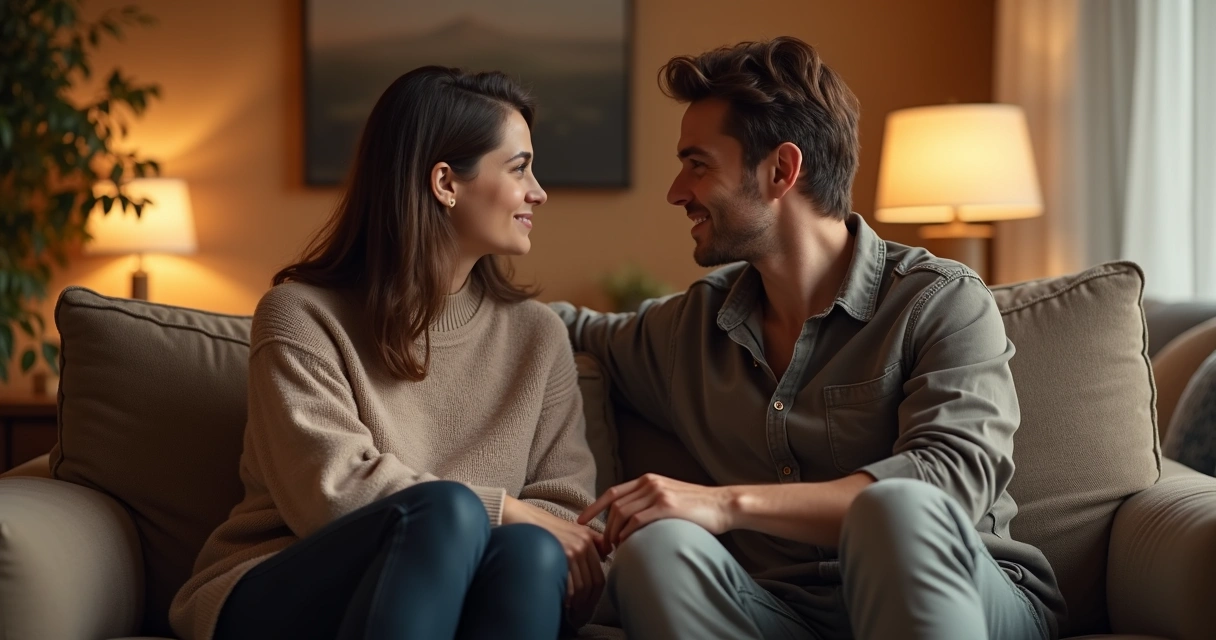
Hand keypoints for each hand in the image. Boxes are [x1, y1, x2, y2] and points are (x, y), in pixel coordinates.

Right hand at [503, 497, 605, 626]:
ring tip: (571, 613)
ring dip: (578, 604)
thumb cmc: (539, 524)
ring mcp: (573, 550)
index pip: (599, 574)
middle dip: (588, 603)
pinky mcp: (562, 555)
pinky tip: (563, 604)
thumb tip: (605, 554)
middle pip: (594, 582)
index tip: (587, 605)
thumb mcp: (569, 527)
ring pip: (583, 587)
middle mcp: (583, 543)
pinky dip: (568, 599)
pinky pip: (570, 585)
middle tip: (580, 615)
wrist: (519, 516)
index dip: (595, 594)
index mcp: (588, 537)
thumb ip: (589, 539)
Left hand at [578, 474, 735, 545]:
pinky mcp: (666, 507)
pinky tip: (626, 545)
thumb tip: (630, 522)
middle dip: (603, 527)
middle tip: (602, 546)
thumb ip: (649, 503)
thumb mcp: (669, 497)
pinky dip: (627, 534)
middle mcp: (650, 483)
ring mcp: (658, 494)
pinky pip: (637, 521)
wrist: (723, 505)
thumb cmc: (697, 507)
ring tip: (613, 549)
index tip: (581, 520)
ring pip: (622, 514)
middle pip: (614, 506)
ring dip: (613, 533)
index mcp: (648, 480)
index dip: (594, 507)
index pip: (613, 493)